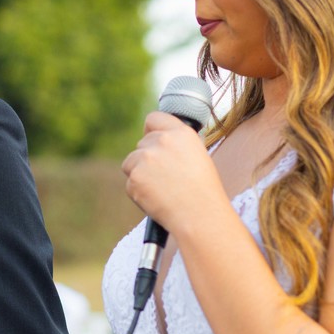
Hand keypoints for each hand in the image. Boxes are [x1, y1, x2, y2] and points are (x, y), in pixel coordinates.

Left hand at [121, 112, 229, 236]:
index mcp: (180, 133)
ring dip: (140, 174)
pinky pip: (130, 182)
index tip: (152, 141)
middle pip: (141, 144)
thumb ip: (176, 145)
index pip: (154, 118)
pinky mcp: (134, 177)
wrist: (199, 214)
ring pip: (131, 163)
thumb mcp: (197, 156)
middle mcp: (161, 141)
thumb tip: (158, 143)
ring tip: (162, 189)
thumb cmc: (203, 191)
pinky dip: (139, 192)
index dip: (151, 131)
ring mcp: (145, 158)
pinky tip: (157, 199)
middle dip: (147, 159)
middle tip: (164, 178)